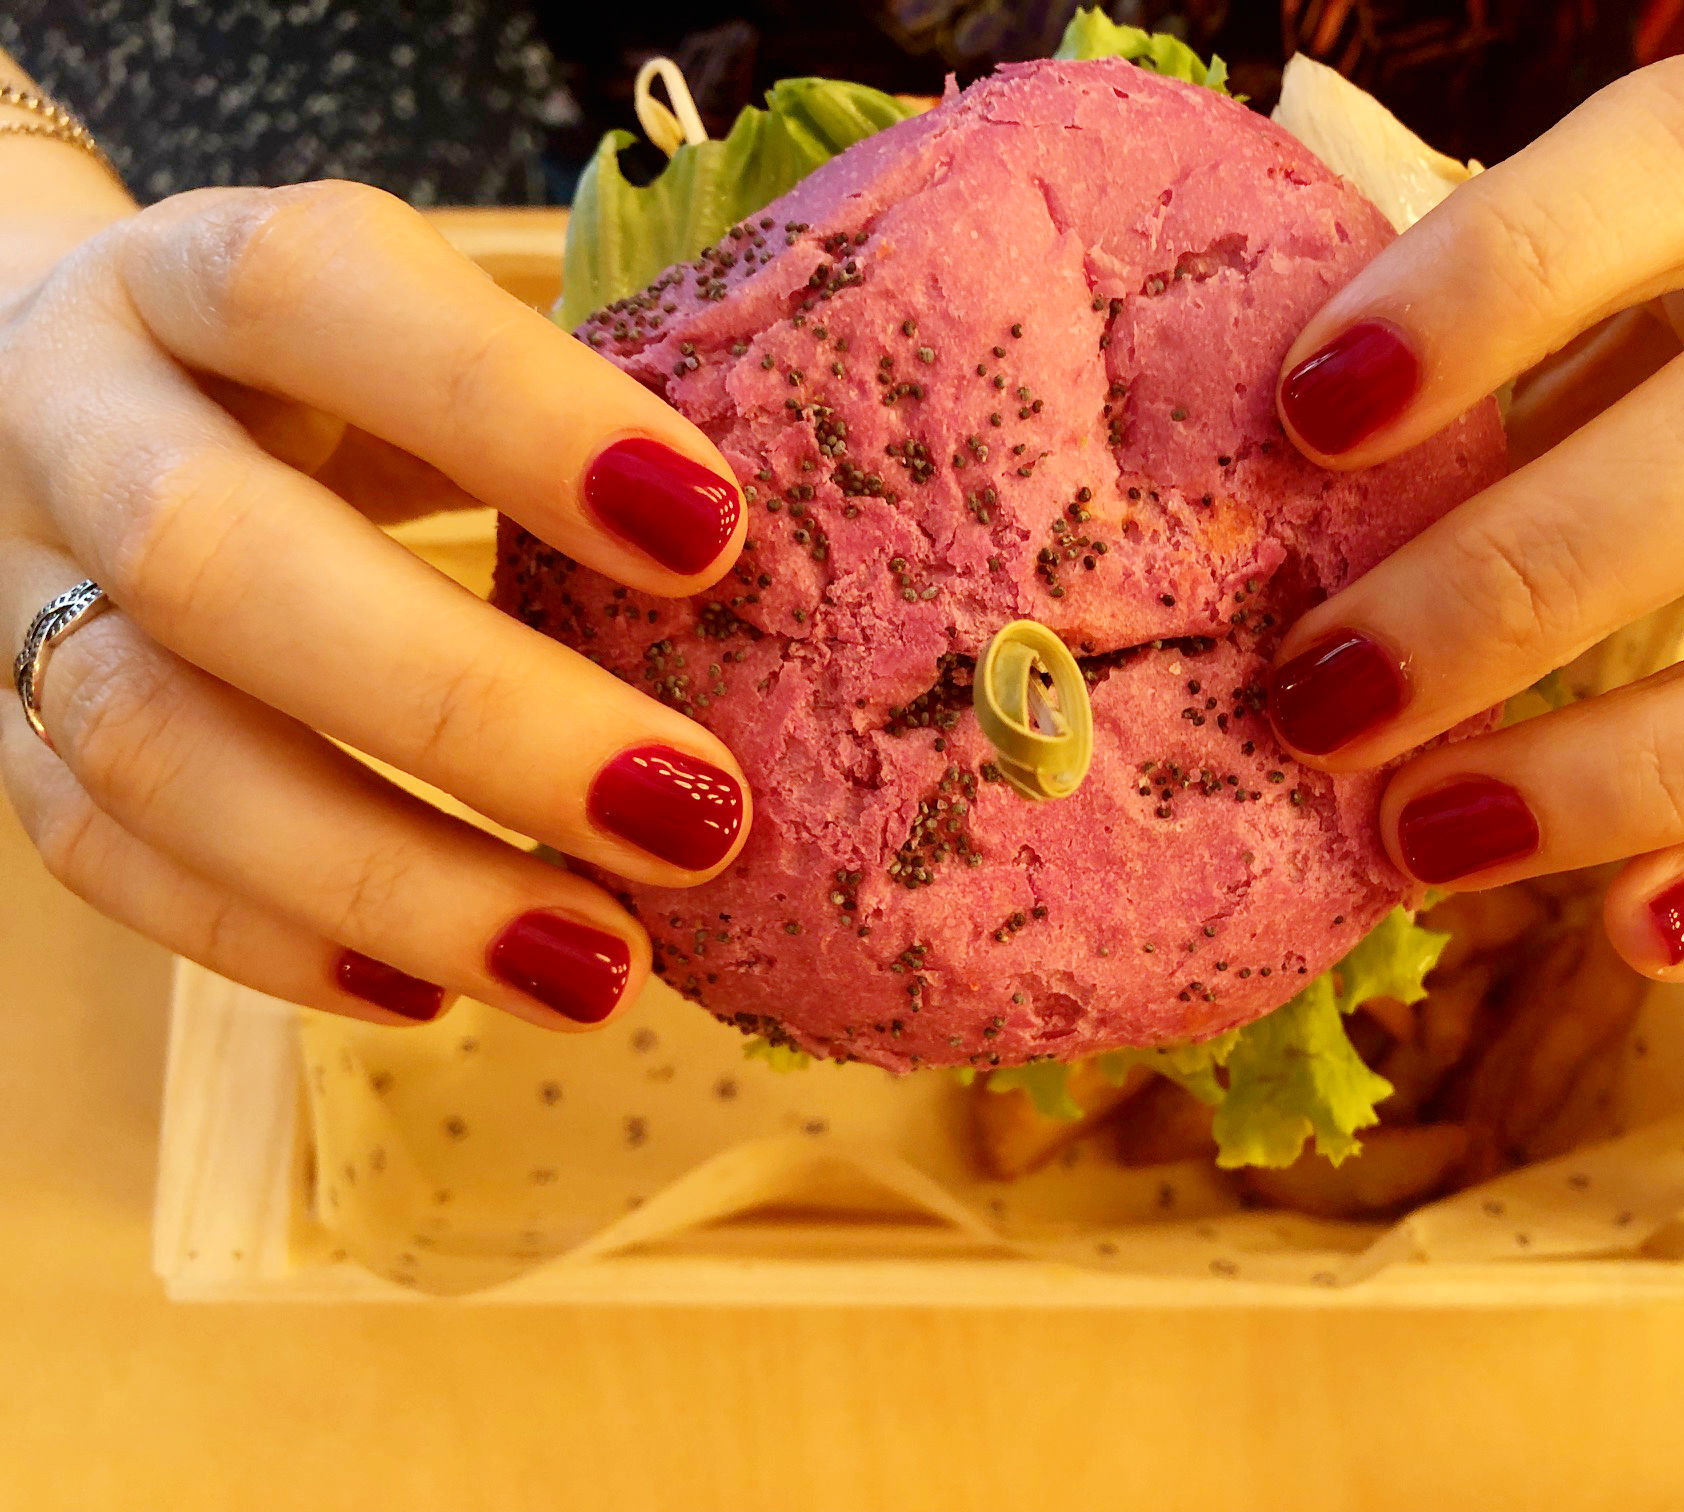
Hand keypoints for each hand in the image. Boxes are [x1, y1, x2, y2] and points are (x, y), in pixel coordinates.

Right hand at [0, 182, 752, 1027]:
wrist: (76, 390)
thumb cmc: (326, 375)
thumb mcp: (425, 342)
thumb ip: (563, 427)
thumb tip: (805, 581)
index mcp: (196, 278)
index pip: (317, 293)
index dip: (509, 411)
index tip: (716, 531)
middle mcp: (74, 417)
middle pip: (216, 559)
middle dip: (470, 710)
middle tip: (694, 817)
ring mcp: (14, 584)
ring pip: (148, 746)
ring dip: (387, 879)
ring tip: (597, 965)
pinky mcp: (1, 732)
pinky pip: (99, 856)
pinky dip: (273, 943)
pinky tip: (434, 996)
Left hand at [1267, 55, 1683, 978]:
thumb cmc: (1651, 362)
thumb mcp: (1561, 328)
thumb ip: (1443, 393)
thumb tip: (1213, 516)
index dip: (1498, 279)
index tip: (1310, 416)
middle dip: (1524, 578)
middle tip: (1320, 695)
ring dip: (1636, 765)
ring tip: (1425, 839)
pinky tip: (1624, 932)